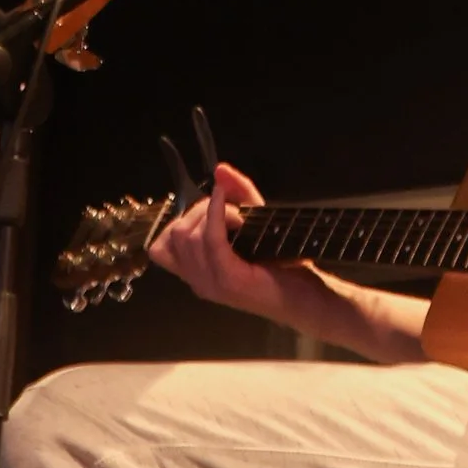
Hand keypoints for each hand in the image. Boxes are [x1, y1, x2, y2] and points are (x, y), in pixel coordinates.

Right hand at [148, 163, 305, 324]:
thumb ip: (237, 194)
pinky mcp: (229, 278)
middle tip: (231, 212)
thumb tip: (220, 169)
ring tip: (239, 218)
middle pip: (175, 234)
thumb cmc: (281, 265)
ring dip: (212, 214)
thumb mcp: (255, 223)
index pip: (161, 248)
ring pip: (188, 235)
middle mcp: (198, 282)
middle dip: (200, 211)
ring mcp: (211, 283)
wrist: (306, 297)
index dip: (181, 222)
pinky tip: (230, 206)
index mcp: (197, 274)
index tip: (211, 214)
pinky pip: (210, 239)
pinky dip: (216, 215)